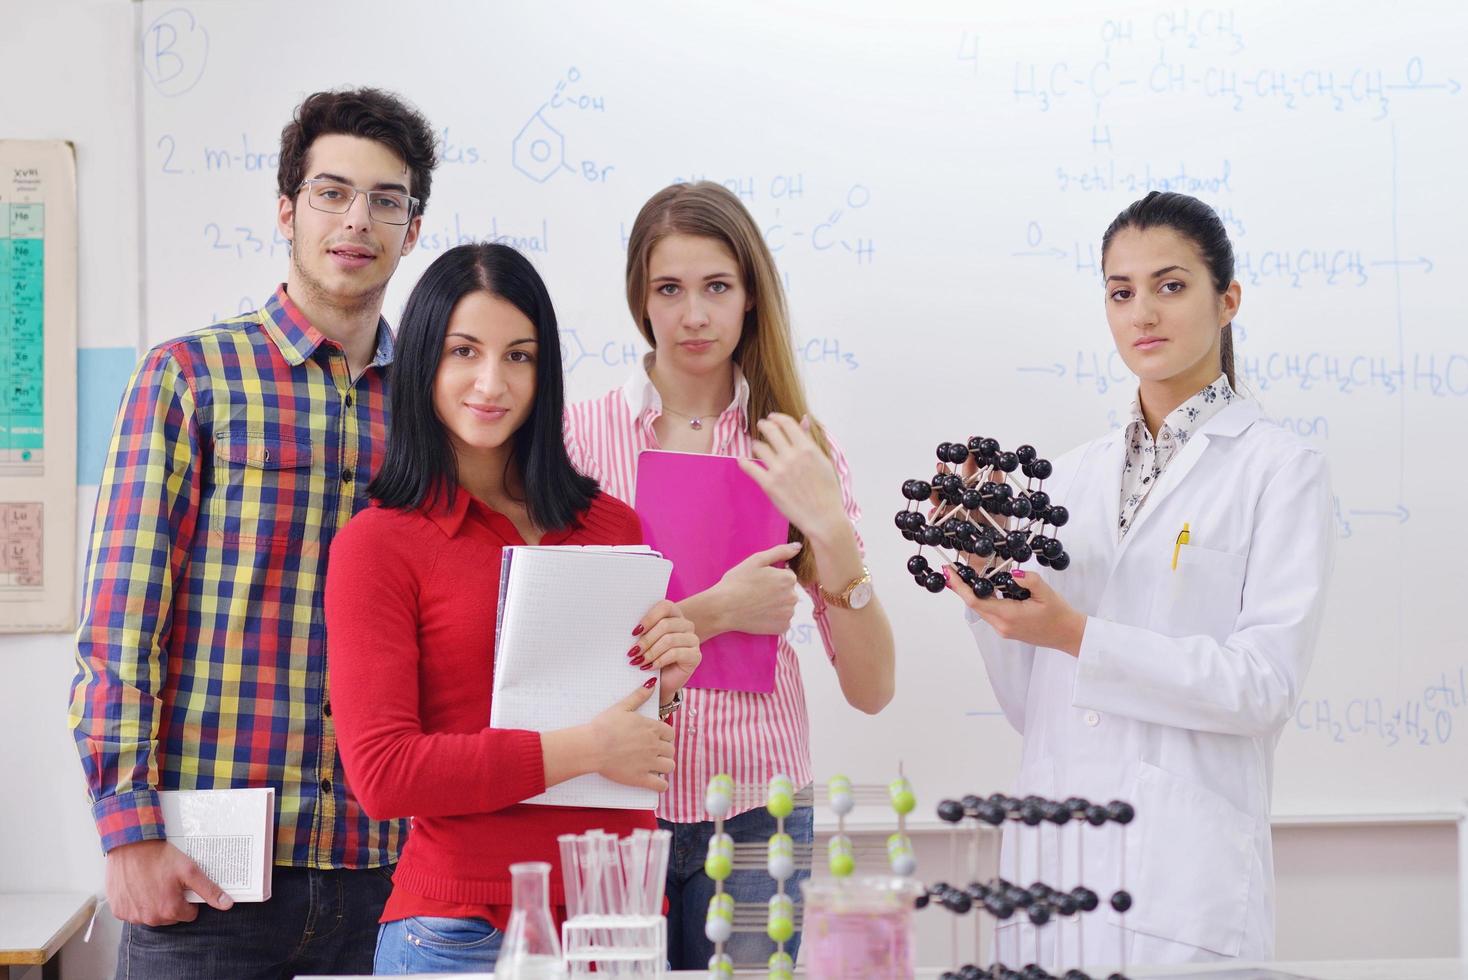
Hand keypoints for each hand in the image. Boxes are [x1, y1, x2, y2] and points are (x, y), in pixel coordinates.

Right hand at [105, 838, 233, 925]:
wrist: (130, 845)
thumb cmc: (159, 857)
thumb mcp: (190, 871)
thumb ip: (209, 890)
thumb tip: (227, 904)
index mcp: (169, 910)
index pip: (189, 914)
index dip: (188, 899)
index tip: (182, 886)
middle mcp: (150, 917)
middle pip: (170, 917)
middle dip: (171, 902)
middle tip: (167, 882)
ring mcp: (132, 915)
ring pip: (151, 916)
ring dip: (153, 903)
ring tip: (152, 882)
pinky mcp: (118, 910)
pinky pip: (133, 912)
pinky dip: (137, 903)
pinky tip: (138, 886)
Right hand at [588, 682, 676, 790]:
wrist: (592, 746)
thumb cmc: (604, 726)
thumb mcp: (622, 707)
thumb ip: (639, 696)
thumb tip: (652, 684)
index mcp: (652, 728)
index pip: (670, 733)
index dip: (664, 736)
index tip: (657, 739)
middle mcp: (654, 745)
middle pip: (671, 750)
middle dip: (664, 751)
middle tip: (654, 752)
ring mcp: (649, 763)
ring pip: (669, 766)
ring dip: (664, 766)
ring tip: (655, 766)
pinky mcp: (641, 778)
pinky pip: (660, 785)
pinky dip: (661, 785)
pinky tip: (655, 782)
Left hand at [631, 599, 701, 698]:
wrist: (662, 681)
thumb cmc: (651, 657)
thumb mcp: (644, 641)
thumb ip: (641, 632)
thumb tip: (631, 630)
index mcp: (674, 615)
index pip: (665, 606)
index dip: (649, 618)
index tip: (634, 632)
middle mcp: (686, 625)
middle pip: (665, 625)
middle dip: (646, 640)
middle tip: (633, 652)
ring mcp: (693, 640)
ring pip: (669, 640)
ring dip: (651, 652)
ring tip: (638, 661)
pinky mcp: (695, 656)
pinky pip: (675, 653)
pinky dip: (659, 660)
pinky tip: (649, 667)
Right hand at [708, 541, 802, 636]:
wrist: (723, 608)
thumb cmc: (737, 582)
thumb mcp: (756, 560)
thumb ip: (780, 552)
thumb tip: (798, 546)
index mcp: (788, 578)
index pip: (787, 577)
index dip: (772, 578)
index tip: (758, 582)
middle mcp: (793, 597)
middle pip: (788, 592)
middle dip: (777, 592)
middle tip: (756, 594)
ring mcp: (788, 614)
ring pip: (786, 607)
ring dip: (776, 606)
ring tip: (757, 605)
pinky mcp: (782, 628)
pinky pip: (783, 621)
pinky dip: (774, 619)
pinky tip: (760, 615)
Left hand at [738, 413, 847, 540]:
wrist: (823, 517)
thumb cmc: (828, 491)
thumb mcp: (824, 461)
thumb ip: (810, 440)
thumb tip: (804, 420)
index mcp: (807, 449)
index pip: (787, 424)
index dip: (777, 417)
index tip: (773, 417)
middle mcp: (791, 456)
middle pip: (771, 431)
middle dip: (764, 425)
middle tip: (762, 425)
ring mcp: (778, 470)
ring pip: (759, 447)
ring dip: (757, 444)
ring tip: (757, 447)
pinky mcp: (769, 485)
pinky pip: (750, 468)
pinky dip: (744, 462)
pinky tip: (742, 460)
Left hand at [946, 567, 1086, 655]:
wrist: (1067, 635)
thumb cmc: (1058, 614)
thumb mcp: (1046, 592)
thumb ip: (1027, 579)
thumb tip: (1011, 573)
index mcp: (1008, 616)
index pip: (975, 601)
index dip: (959, 587)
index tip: (949, 573)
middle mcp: (1001, 625)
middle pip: (974, 605)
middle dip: (962, 587)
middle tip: (953, 570)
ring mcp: (1003, 630)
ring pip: (981, 609)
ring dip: (973, 593)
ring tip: (966, 575)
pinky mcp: (1006, 630)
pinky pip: (990, 613)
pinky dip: (985, 599)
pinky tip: (986, 587)